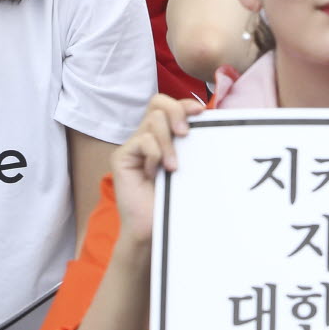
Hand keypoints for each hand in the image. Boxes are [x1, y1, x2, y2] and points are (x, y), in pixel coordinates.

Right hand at [111, 93, 206, 247]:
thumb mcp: (187, 164)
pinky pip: (143, 140)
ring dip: (168, 143)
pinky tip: (153, 174)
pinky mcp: (121, 157)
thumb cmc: (173, 198)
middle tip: (184, 134)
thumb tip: (207, 119)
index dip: (183, 103)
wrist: (154, 228)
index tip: (200, 112)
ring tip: (172, 167)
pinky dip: (154, 155)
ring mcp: (133, 145)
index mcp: (162, 135)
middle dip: (176, 112)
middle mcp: (146, 135)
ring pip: (153, 120)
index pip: (168, 104)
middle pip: (158, 102)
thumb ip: (190, 142)